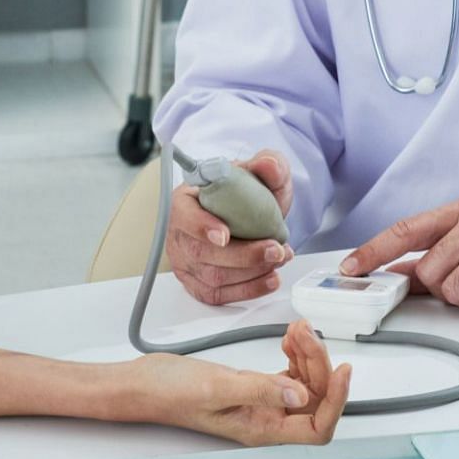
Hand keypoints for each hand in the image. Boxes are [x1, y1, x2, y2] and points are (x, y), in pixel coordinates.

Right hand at [128, 320, 350, 445]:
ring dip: (308, 354)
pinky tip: (288, 336)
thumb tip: (301, 395)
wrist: (144, 383)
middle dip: (318, 363)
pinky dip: (295, 352)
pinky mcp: (255, 386)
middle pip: (315, 398)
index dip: (336, 402)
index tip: (342, 369)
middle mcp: (268, 420)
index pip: (317, 428)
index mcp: (263, 430)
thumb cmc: (171, 392)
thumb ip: (260, 390)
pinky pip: (289, 372)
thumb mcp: (218, 387)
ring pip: (305, 382)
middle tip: (303, 331)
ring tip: (296, 328)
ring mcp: (263, 403)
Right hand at [165, 149, 294, 304]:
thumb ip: (268, 164)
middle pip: (201, 253)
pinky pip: (219, 295)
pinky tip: (270, 278)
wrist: (248, 214)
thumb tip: (267, 164)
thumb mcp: (260, 172)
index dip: (201, 227)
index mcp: (184, 201)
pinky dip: (248, 289)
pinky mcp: (198, 283)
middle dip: (243, 256)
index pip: (183, 215)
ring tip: (279, 258)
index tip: (225, 235)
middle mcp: (178, 234)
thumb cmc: (243, 193)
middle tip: (274, 249)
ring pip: (213, 277)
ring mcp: (186, 262)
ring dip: (251, 272)